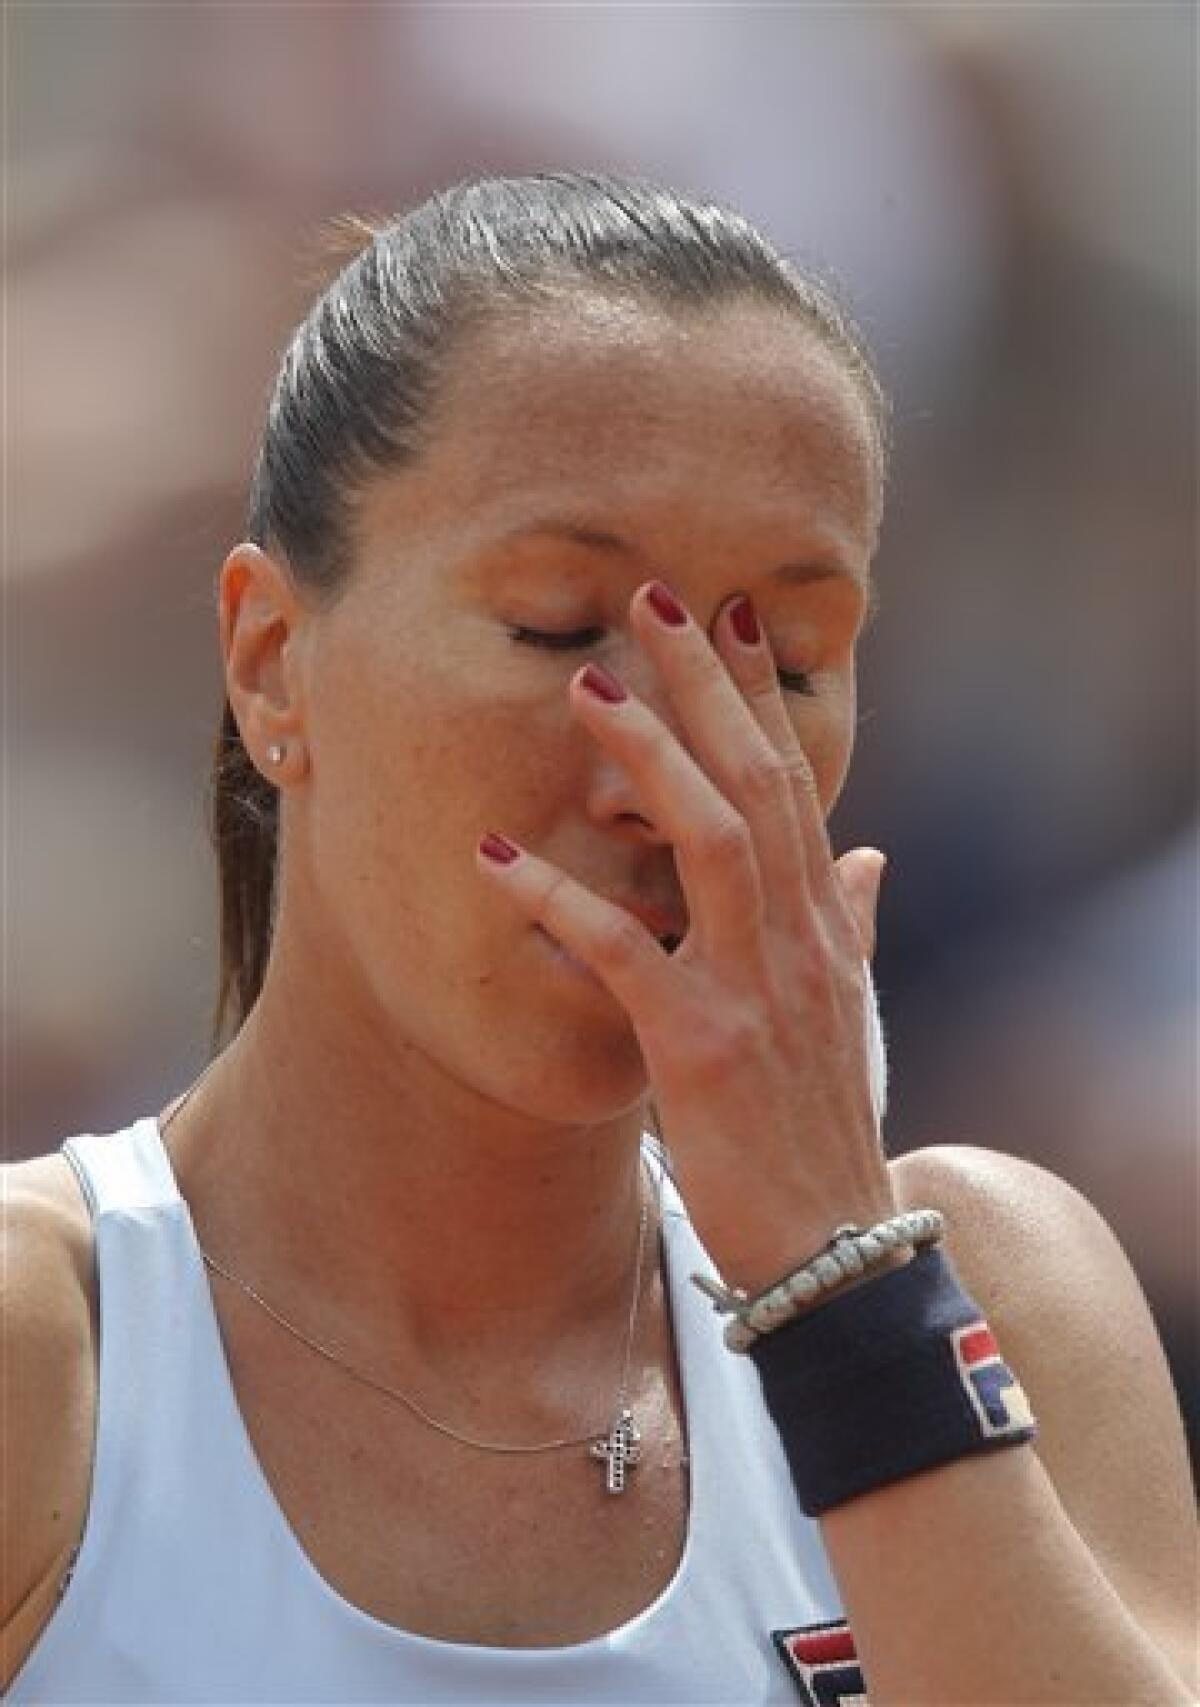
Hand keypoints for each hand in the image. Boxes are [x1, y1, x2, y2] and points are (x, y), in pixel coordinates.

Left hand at [475, 579, 894, 1289]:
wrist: (838, 1248)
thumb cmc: (822, 1126)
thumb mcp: (848, 1014)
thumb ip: (853, 927)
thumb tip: (871, 856)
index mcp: (822, 927)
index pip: (794, 785)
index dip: (761, 698)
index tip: (729, 619)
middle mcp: (796, 939)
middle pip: (757, 783)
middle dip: (707, 685)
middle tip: (657, 595)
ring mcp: (754, 988)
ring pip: (710, 841)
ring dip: (652, 758)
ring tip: (591, 685)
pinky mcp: (699, 1046)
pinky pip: (624, 955)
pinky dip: (561, 902)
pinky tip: (495, 857)